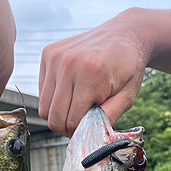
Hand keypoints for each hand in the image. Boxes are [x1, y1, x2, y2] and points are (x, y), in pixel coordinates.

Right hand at [38, 9, 148, 137]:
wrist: (125, 33)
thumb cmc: (128, 68)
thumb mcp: (126, 97)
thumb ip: (107, 118)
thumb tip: (88, 137)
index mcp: (91, 73)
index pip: (72, 121)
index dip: (80, 132)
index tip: (89, 128)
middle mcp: (69, 63)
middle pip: (54, 117)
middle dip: (67, 127)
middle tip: (81, 123)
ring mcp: (55, 56)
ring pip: (44, 107)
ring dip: (58, 114)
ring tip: (75, 109)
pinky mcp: (47, 54)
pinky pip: (42, 91)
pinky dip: (54, 99)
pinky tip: (70, 91)